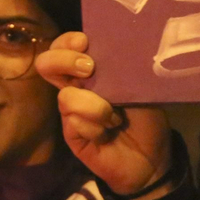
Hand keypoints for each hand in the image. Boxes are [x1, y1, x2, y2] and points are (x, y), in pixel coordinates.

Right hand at [36, 32, 171, 199]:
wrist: (152, 158)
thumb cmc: (146, 117)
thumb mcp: (139, 88)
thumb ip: (120, 70)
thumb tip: (110, 52)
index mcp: (91, 71)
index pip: (65, 46)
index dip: (68, 41)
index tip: (84, 43)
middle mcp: (75, 87)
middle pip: (47, 64)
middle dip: (64, 61)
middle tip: (89, 68)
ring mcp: (71, 112)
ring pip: (66, 97)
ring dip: (95, 106)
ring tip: (115, 118)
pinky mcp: (71, 135)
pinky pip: (74, 123)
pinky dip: (95, 127)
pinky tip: (107, 133)